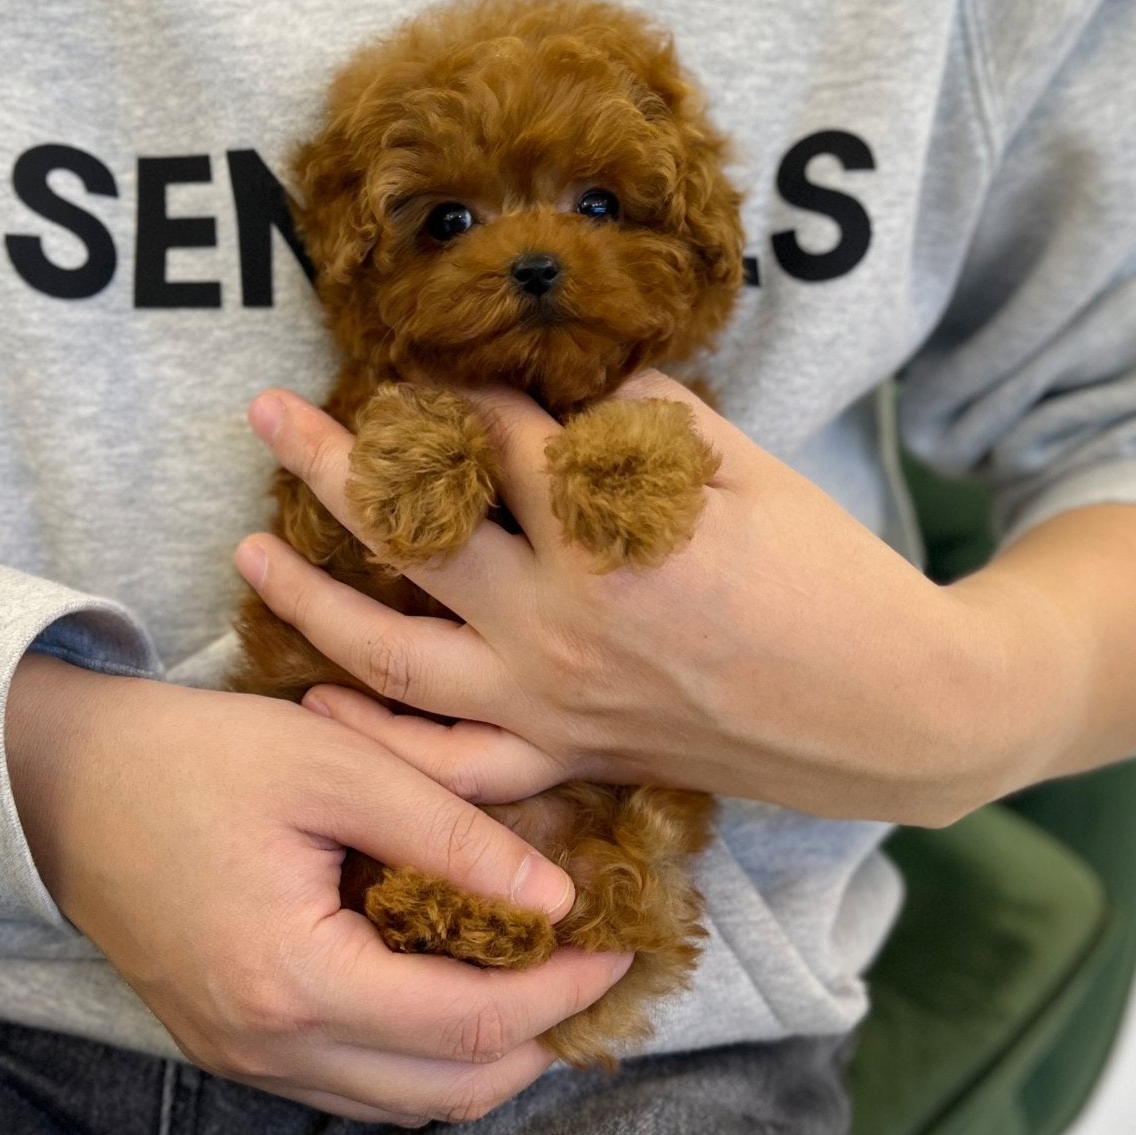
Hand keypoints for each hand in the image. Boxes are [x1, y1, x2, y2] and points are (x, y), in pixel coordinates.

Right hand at [5, 655, 631, 1124]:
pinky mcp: (230, 1048)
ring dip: (482, 1058)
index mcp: (295, 981)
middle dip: (538, 1042)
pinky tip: (451, 986)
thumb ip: (451, 831)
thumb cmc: (195, 756)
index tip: (619, 944)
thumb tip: (558, 897)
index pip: (470, 1026)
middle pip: (446, 1091)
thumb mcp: (334, 764)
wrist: (61, 782)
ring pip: (402, 1101)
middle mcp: (268, 1047)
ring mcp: (243, 1059)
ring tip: (538, 980)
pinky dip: (420, 1053)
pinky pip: (352, 1084)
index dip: (560, 991)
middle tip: (591, 973)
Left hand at [234, 374, 1059, 827]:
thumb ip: (646, 417)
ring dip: (311, 598)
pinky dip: (376, 740)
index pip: (491, 440)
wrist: (892, 711)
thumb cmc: (831, 576)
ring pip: (395, 651)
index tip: (419, 372)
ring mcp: (552, 697)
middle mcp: (558, 616)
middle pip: (410, 528)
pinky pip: (449, 762)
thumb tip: (579, 392)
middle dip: (328, 462)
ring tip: (243, 551)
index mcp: (608, 525)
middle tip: (265, 415)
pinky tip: (314, 702)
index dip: (450, 396)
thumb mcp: (746, 465)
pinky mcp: (568, 753)